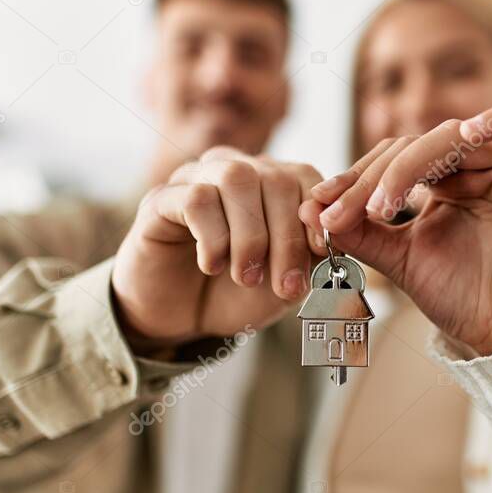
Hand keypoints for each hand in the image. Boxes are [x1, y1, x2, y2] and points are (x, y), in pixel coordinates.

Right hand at [112, 146, 325, 349]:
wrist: (181, 321)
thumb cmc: (238, 296)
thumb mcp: (286, 282)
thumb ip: (310, 257)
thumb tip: (331, 237)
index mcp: (270, 183)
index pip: (304, 175)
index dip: (317, 212)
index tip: (320, 253)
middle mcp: (234, 170)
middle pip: (274, 177)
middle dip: (287, 236)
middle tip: (285, 285)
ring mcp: (195, 179)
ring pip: (236, 178)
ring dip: (250, 235)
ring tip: (247, 277)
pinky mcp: (161, 199)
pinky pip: (195, 198)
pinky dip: (212, 237)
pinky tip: (212, 265)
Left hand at [300, 104, 491, 355]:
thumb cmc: (460, 300)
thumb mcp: (398, 260)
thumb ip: (360, 231)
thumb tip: (311, 206)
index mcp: (445, 183)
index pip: (395, 157)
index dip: (355, 177)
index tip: (318, 207)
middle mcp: (475, 170)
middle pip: (417, 144)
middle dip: (372, 177)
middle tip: (339, 213)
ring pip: (455, 136)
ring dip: (408, 164)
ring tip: (380, 205)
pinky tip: (468, 133)